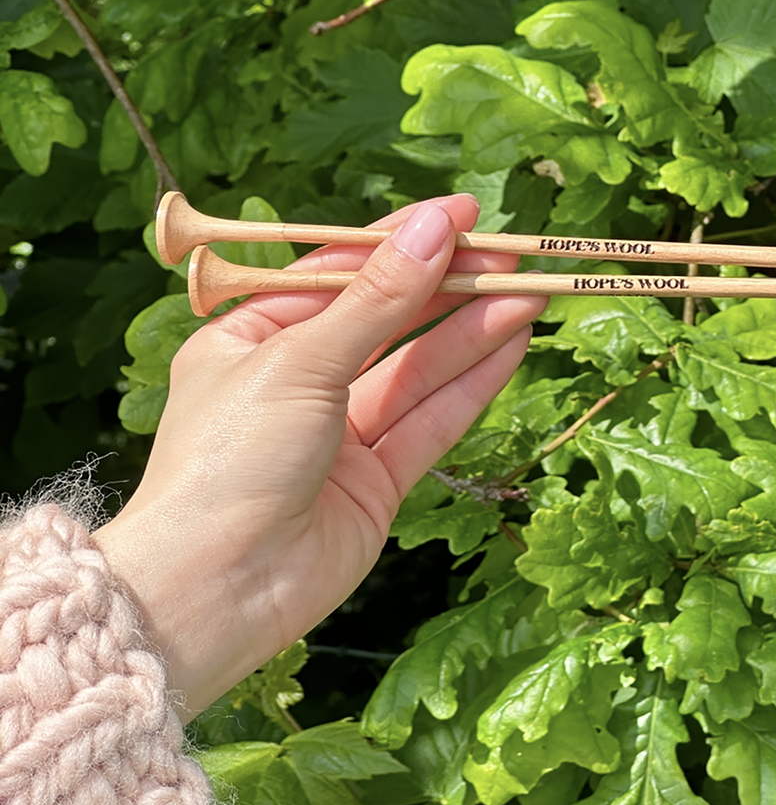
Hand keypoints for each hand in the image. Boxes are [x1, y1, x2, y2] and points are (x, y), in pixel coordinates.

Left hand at [92, 196, 545, 718]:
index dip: (401, 241)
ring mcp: (339, 435)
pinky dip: (473, 382)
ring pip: (418, 369)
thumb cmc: (228, 461)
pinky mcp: (377, 483)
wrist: (215, 590)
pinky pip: (431, 420)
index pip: (338, 272)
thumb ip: (376, 299)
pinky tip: (514, 341)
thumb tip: (431, 228)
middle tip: (513, 252)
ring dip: (474, 329)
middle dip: (449, 286)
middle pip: (387, 320)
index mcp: (251, 338)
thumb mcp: (300, 360)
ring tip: (531, 291)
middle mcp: (296, 382)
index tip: (462, 213)